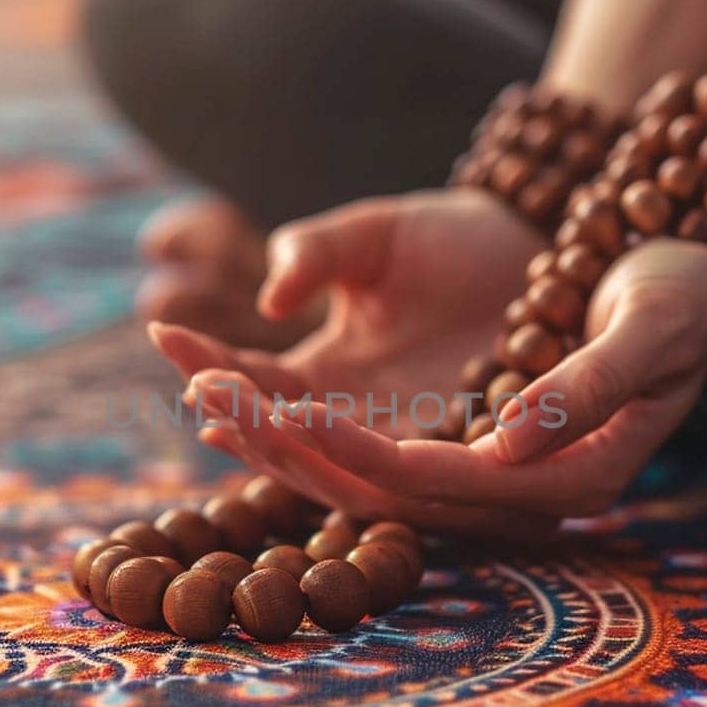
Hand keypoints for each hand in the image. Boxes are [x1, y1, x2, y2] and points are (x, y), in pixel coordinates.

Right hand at [151, 187, 543, 438]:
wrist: (539, 243)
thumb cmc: (449, 238)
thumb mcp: (368, 236)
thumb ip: (314, 252)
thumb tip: (272, 303)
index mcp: (332, 377)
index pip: (260, 388)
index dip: (214, 366)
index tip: (167, 337)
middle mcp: (366, 420)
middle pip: (289, 441)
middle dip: (239, 413)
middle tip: (196, 382)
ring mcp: (419, 439)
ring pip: (342, 469)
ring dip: (288, 445)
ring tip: (243, 413)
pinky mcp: (477, 448)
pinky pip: (424, 469)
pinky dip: (373, 459)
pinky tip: (333, 437)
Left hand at [186, 238, 706, 531]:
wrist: (682, 276)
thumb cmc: (680, 294)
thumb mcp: (656, 323)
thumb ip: (592, 382)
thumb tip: (511, 443)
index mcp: (566, 477)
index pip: (439, 480)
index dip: (359, 451)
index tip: (288, 410)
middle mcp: (511, 488)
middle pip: (374, 484)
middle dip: (283, 442)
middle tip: (202, 388)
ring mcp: (476, 464)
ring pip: (353, 466)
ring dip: (272, 429)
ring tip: (193, 378)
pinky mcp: (450, 432)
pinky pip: (357, 436)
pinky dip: (294, 413)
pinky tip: (232, 382)